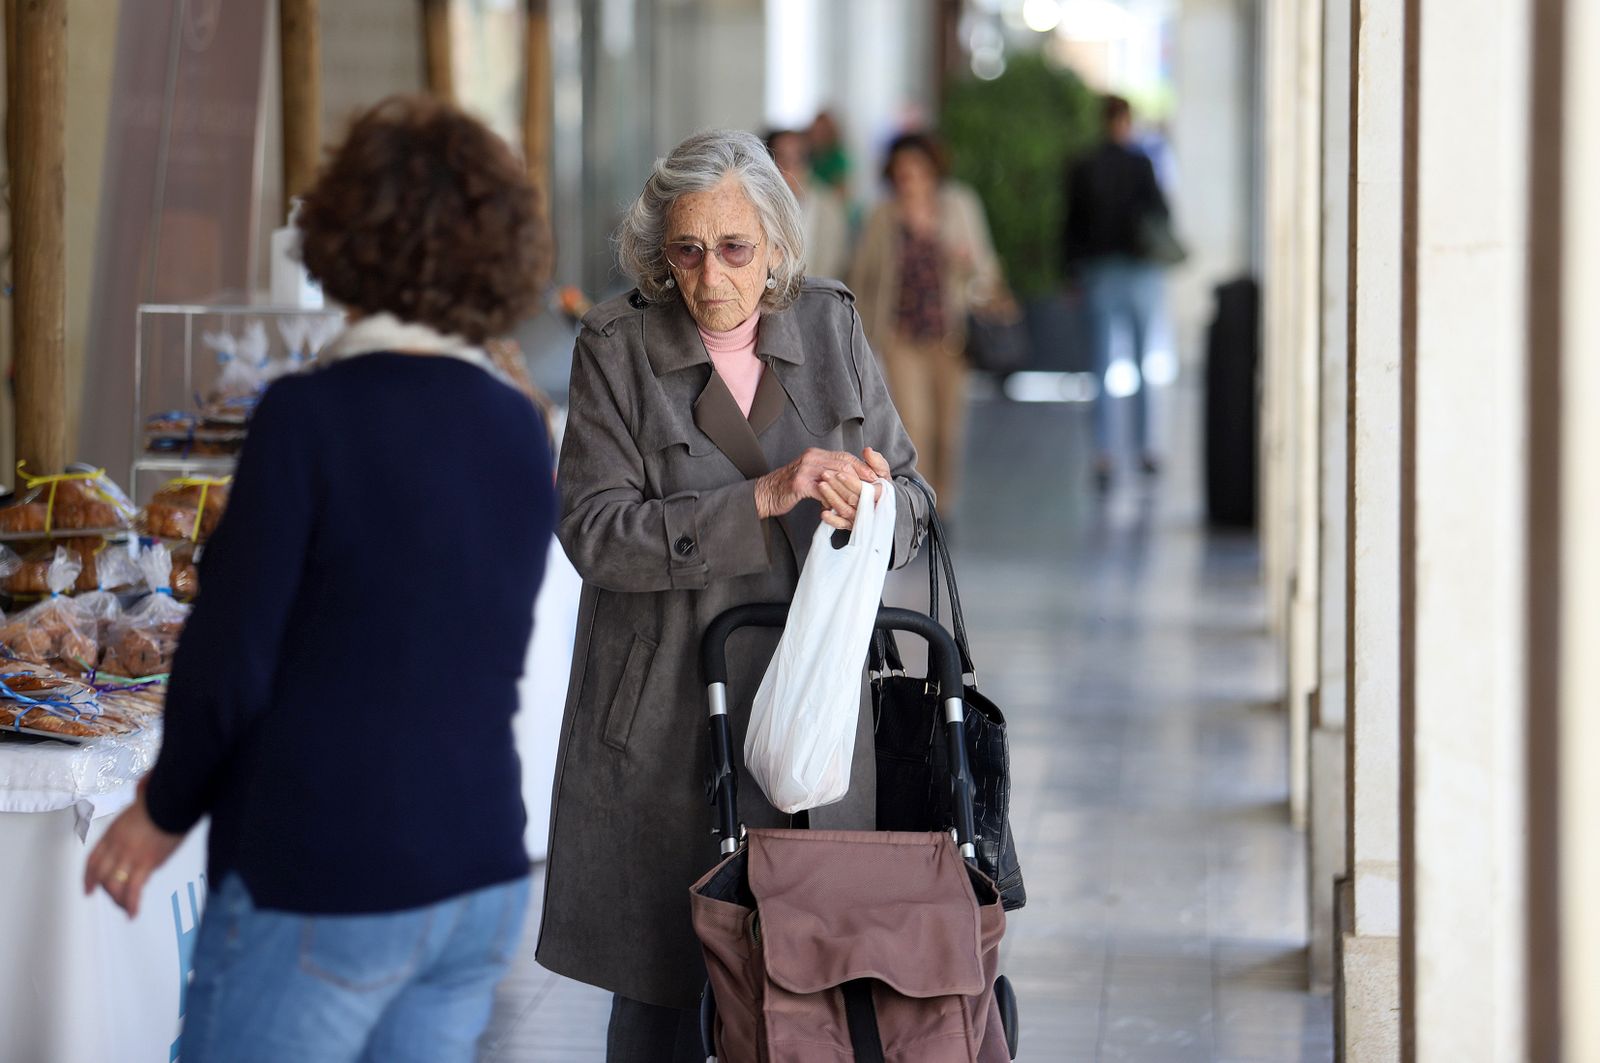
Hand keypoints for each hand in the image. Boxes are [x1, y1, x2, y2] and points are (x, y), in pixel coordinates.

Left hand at [84, 784, 183, 917]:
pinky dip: (131, 904)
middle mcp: (116, 846)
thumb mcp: (143, 799)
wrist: (171, 800)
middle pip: (103, 875)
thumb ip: (138, 800)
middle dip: (105, 890)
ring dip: (118, 899)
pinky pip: (134, 889)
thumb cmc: (162, 798)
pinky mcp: (146, 863)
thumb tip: (143, 786)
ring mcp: (130, 856)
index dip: (89, 876)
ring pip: (115, 885)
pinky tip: (132, 913)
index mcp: (114, 833)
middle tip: (110, 897)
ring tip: (125, 907)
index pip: (94, 860)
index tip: (88, 887)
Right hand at [756, 448, 877, 522]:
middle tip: (871, 491)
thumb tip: (847, 480)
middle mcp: (811, 458)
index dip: (861, 467)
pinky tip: (837, 508)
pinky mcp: (799, 483)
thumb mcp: (809, 476)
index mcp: (815, 454)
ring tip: (859, 501)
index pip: (845, 456)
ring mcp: (805, 469)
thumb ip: (825, 474)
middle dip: (860, 478)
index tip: (873, 478)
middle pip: (844, 464)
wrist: (764, 495)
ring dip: (849, 491)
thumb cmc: (787, 488)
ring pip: (836, 477)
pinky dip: (833, 501)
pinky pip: (823, 492)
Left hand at [817, 447, 892, 531]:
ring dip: (832, 498)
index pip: (864, 489)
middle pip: (853, 499)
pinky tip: (823, 513)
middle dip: (838, 486)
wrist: (882, 503)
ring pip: (845, 510)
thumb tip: (867, 451)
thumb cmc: (880, 485)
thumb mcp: (882, 472)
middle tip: (824, 474)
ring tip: (820, 485)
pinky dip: (833, 520)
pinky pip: (841, 525)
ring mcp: (861, 518)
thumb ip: (876, 461)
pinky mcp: (852, 524)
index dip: (851, 481)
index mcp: (880, 494)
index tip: (839, 472)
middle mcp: (871, 508)